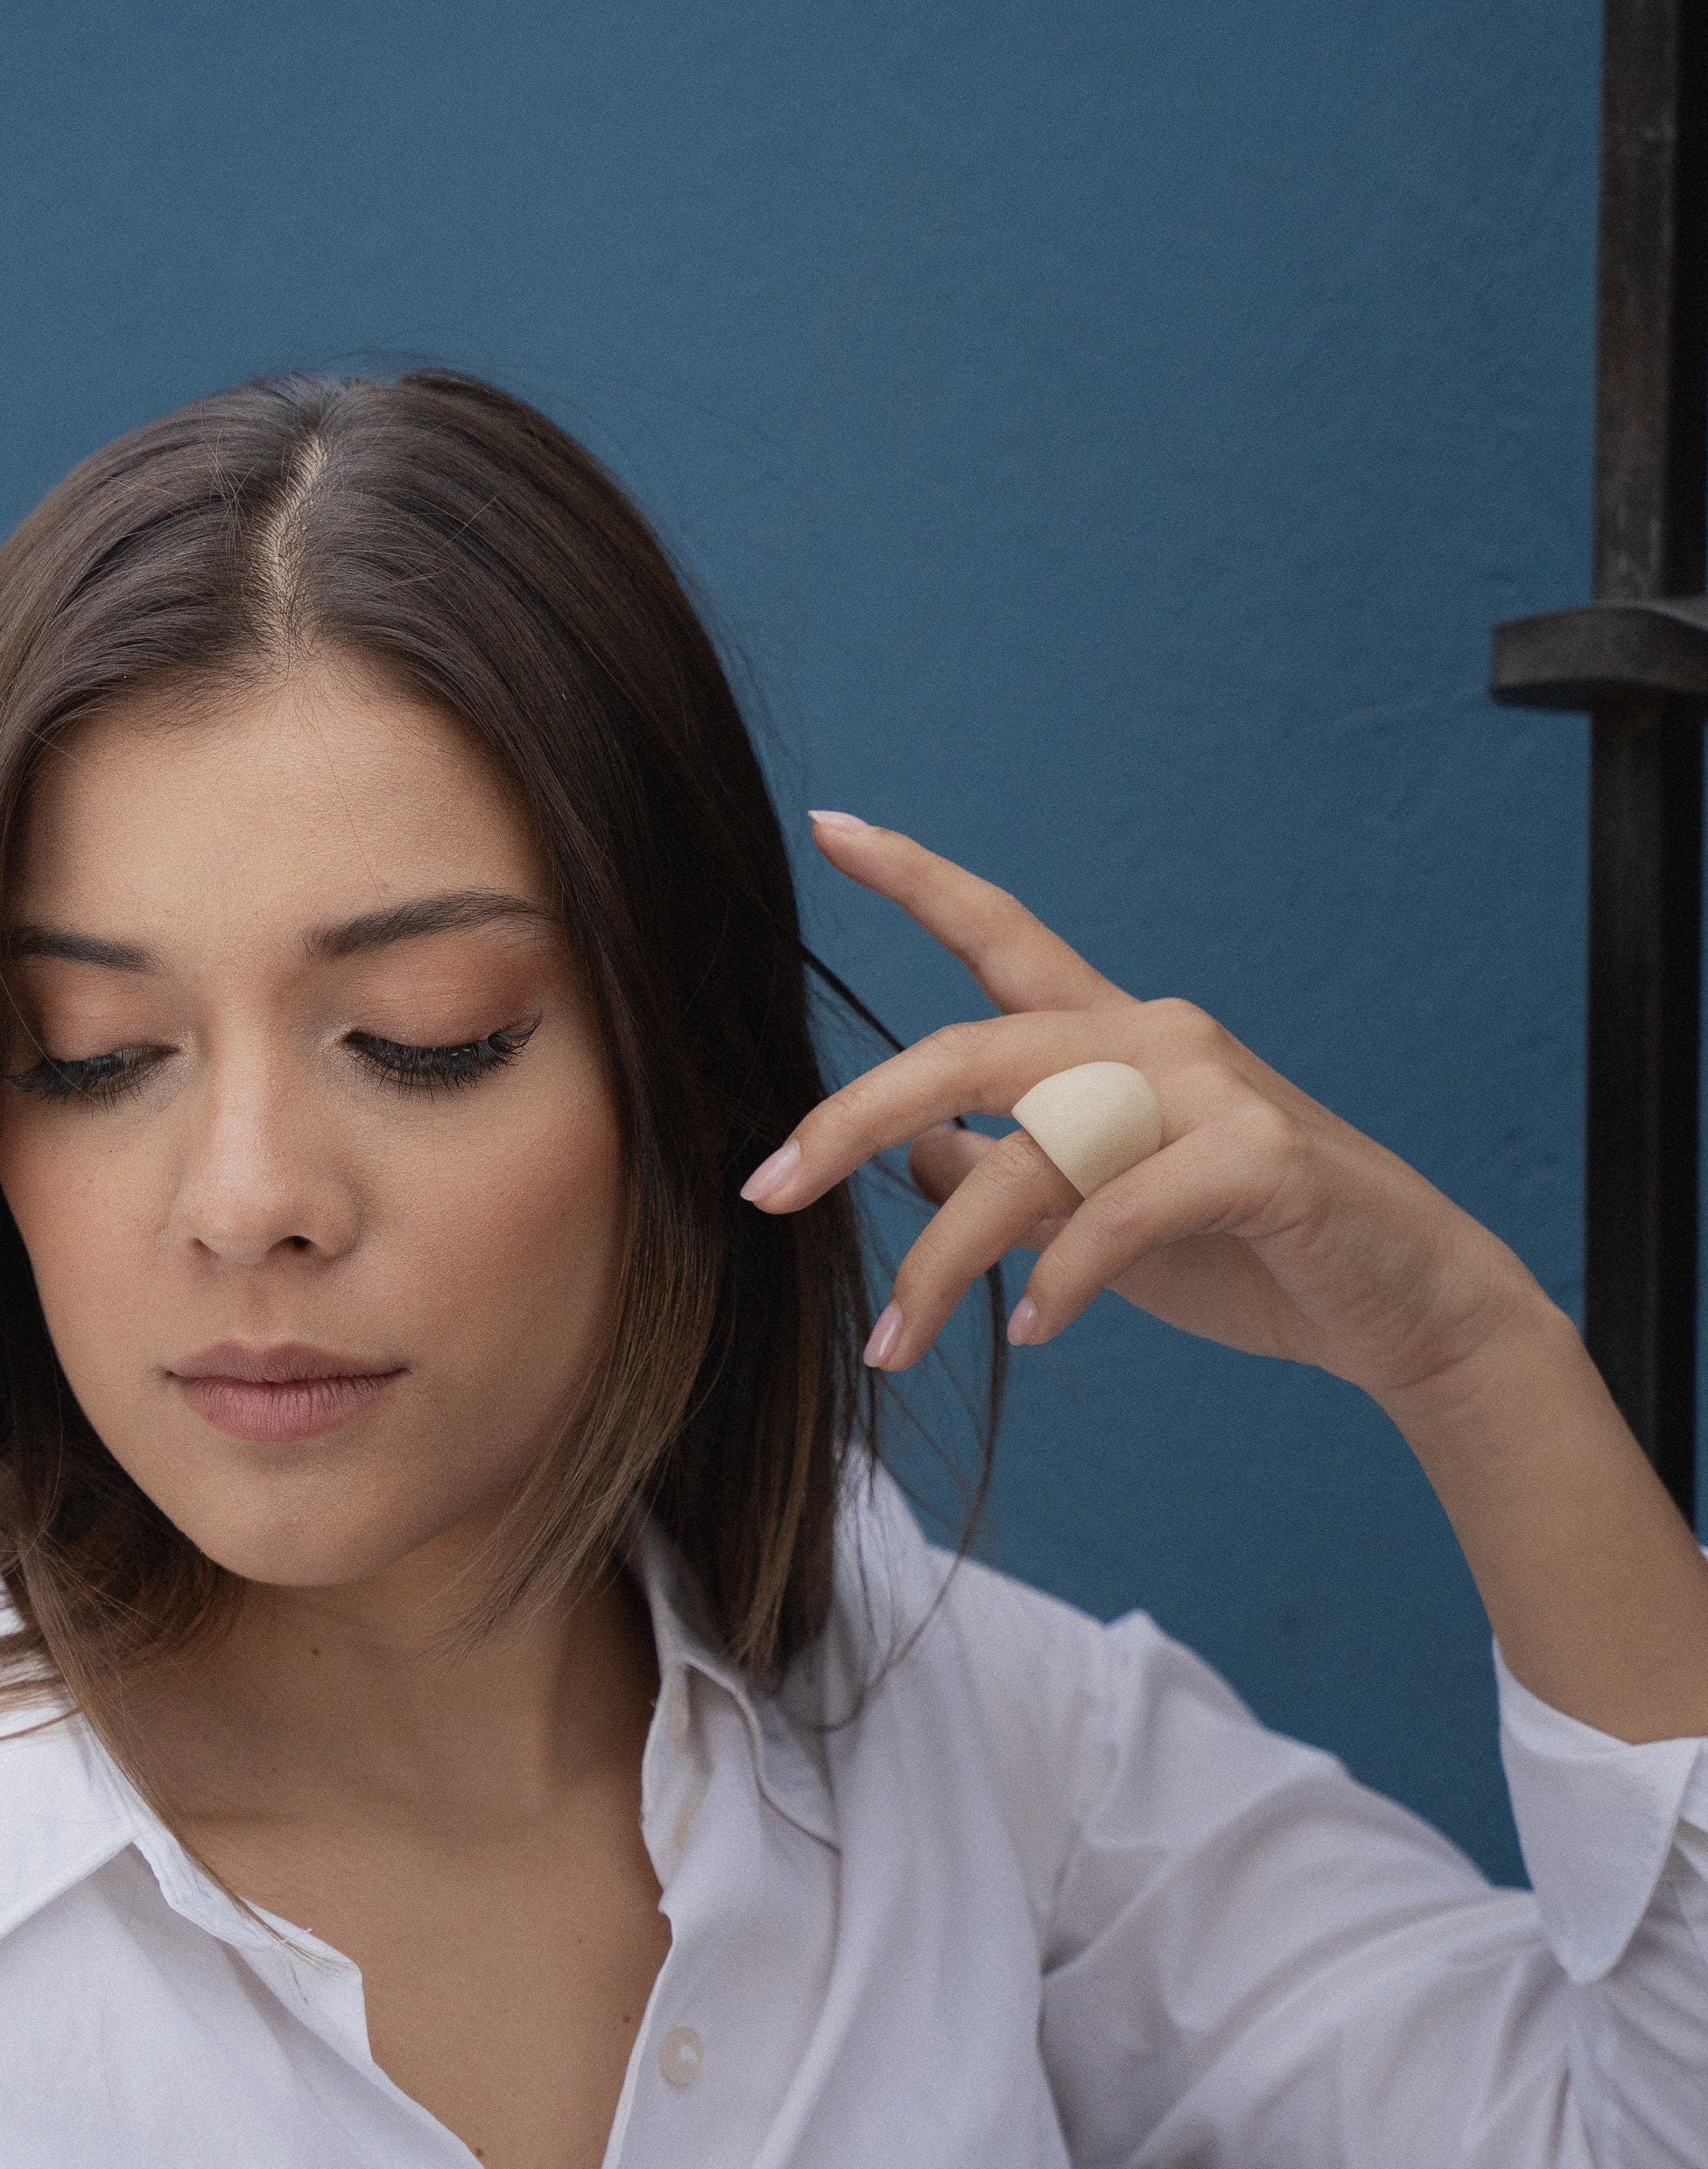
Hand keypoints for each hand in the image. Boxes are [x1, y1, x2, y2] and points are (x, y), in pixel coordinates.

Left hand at [742, 815, 1535, 1405]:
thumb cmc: (1245, 1253)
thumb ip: (1011, 1172)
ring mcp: (1211, 1086)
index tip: (828, 826)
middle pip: (967, 1050)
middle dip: (850, 1117)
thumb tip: (912, 1154)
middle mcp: (1152, 1035)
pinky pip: (1118, 1213)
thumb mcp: (1100, 1212)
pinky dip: (1062, 1280)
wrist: (1404, 1307)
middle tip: (764, 1188)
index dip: (913, 877)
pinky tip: (1035, 1332)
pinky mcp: (1259, 1154)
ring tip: (894, 1342)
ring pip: (1031, 1150)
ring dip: (944, 1259)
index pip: (998, 934)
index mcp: (1111, 1036)